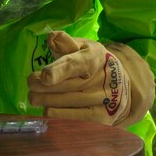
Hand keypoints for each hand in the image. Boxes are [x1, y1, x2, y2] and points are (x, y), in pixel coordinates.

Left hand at [28, 32, 154, 126]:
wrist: (125, 85)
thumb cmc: (94, 63)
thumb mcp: (84, 47)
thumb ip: (66, 43)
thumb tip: (51, 38)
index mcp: (96, 56)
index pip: (77, 64)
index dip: (60, 70)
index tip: (45, 76)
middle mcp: (103, 78)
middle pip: (70, 85)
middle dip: (46, 87)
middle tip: (31, 85)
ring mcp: (105, 99)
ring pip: (71, 102)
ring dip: (48, 101)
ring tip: (33, 98)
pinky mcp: (104, 116)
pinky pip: (79, 117)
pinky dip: (60, 115)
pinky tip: (47, 111)